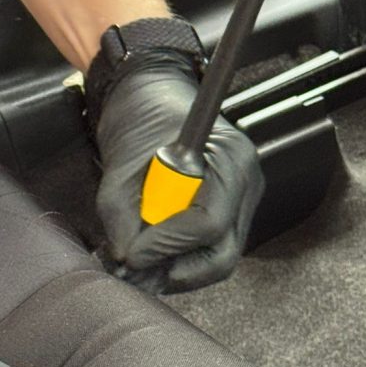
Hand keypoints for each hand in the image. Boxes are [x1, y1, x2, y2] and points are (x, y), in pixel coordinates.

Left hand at [94, 49, 264, 292]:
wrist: (151, 94)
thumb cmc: (143, 114)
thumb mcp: (120, 165)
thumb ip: (121, 216)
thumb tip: (127, 256)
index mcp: (228, 160)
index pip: (208, 224)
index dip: (168, 246)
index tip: (133, 253)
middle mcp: (245, 183)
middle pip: (222, 255)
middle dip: (177, 270)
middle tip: (139, 272)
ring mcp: (242, 200)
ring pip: (218, 259)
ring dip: (177, 269)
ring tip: (141, 264)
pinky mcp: (229, 212)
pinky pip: (210, 249)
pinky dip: (181, 258)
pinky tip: (155, 252)